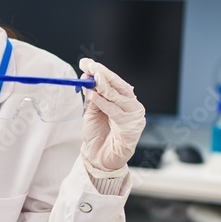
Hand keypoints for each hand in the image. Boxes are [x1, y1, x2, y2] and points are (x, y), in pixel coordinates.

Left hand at [78, 58, 146, 172]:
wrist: (101, 159)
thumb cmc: (98, 135)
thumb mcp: (92, 111)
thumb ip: (93, 95)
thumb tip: (86, 76)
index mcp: (123, 99)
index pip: (113, 81)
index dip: (100, 71)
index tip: (86, 62)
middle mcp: (131, 105)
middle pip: (119, 85)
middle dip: (104, 74)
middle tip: (91, 66)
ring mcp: (134, 115)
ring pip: (118, 97)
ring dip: (104, 86)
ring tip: (93, 78)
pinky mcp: (132, 127)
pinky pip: (115, 112)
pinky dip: (104, 103)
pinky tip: (94, 96)